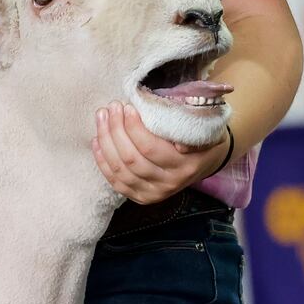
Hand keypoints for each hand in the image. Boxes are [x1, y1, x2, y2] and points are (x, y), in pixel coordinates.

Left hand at [92, 101, 228, 204]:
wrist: (205, 160)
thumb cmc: (202, 137)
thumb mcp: (205, 130)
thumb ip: (190, 130)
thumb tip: (178, 143)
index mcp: (185, 166)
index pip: (151, 149)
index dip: (134, 128)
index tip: (127, 107)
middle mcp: (169, 183)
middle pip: (132, 159)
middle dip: (116, 130)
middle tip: (112, 107)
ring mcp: (153, 194)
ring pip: (120, 170)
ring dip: (106, 141)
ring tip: (102, 116)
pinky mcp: (141, 197)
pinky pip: (115, 181)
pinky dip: (102, 161)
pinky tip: (97, 140)